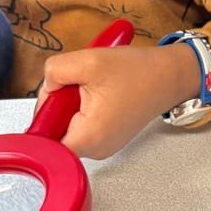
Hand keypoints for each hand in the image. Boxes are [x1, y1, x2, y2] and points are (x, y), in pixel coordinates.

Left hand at [36, 40, 199, 159]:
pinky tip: (100, 93)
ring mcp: (102, 146)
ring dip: (71, 105)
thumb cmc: (139, 72)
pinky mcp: (107, 138)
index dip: (41, 119)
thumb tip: (46, 85)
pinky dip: (84, 108)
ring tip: (93, 87)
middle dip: (58, 105)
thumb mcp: (88, 61)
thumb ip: (54, 71)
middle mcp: (96, 150)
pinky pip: (81, 125)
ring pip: (67, 127)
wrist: (169, 75)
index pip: (44, 144)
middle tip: (77, 85)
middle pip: (54, 132)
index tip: (51, 101)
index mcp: (89, 137)